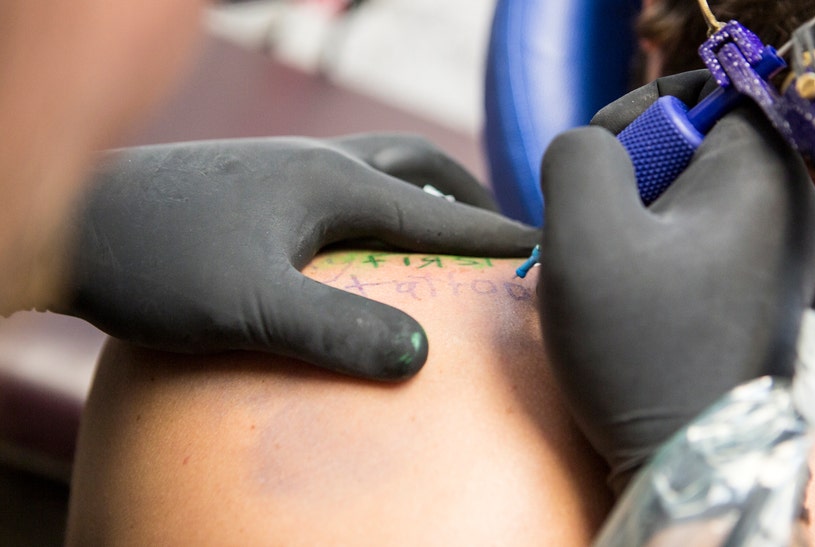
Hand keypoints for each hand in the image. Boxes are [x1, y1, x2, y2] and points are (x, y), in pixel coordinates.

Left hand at [59, 135, 537, 379]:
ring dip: (419, 194)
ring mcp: (285, 168)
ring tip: (435, 234)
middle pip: (417, 166)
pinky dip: (375, 205)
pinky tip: (354, 244)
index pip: (437, 213)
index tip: (546, 249)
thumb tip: (420, 354)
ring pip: (377, 168)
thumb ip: (337, 329)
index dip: (496, 236)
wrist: (73, 220)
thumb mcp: (250, 307)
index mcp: (334, 184)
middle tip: (493, 234)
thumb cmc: (157, 261)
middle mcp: (318, 163)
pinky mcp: (257, 183)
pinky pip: (340, 184)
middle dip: (464, 198)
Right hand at [537, 75, 814, 492]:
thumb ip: (578, 154)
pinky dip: (664, 256)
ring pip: (696, 201)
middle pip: (699, 148)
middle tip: (600, 234)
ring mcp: (786, 260)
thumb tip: (593, 147)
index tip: (600, 167)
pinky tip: (639, 297)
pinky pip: (708, 246)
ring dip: (640, 225)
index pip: (706, 93)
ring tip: (614, 278)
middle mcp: (793, 209)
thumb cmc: (642, 351)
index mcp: (763, 175)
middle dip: (634, 178)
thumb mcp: (583, 234)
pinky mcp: (769, 300)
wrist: (693, 467)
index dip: (640, 114)